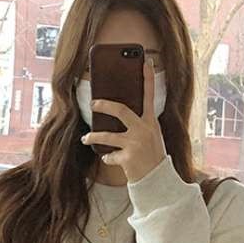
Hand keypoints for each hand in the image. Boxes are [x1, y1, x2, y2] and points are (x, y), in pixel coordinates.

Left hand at [80, 59, 165, 182]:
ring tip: (85, 139)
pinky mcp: (128, 158)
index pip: (150, 95)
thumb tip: (120, 113)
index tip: (145, 62)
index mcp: (151, 122)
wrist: (157, 181)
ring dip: (93, 137)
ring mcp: (135, 144)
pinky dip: (107, 157)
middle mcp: (144, 130)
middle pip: (120, 110)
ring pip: (107, 136)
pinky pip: (110, 155)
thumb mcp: (151, 137)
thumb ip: (140, 124)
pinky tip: (108, 158)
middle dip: (104, 105)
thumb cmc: (153, 157)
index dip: (148, 78)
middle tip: (93, 103)